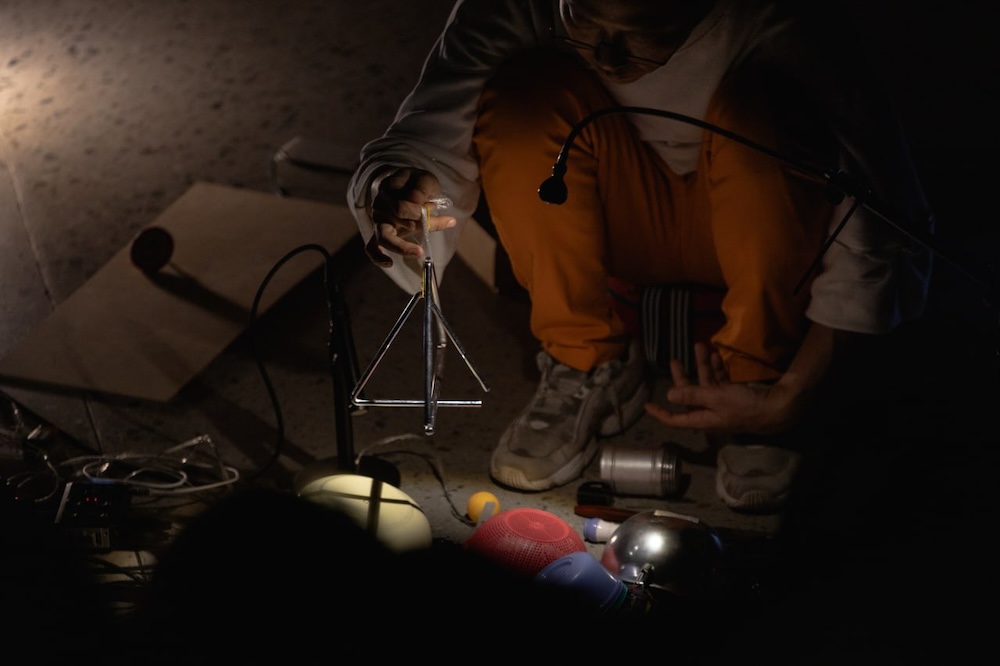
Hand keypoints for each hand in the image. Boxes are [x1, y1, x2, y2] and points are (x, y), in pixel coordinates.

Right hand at [365, 167, 455, 266]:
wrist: (408, 187)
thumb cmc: (417, 185)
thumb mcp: (425, 180)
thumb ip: (423, 188)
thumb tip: (417, 200)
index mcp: (388, 188)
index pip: (402, 203)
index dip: (421, 209)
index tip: (434, 207)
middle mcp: (380, 204)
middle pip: (397, 218)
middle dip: (420, 222)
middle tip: (434, 221)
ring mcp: (378, 220)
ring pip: (385, 236)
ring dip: (403, 246)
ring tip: (419, 251)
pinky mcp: (379, 233)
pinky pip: (371, 247)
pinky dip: (378, 257)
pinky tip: (389, 263)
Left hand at [644, 342, 795, 434]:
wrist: (777, 407)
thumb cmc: (744, 405)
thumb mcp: (716, 399)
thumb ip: (692, 395)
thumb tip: (669, 395)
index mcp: (702, 418)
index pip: (676, 419)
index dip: (660, 413)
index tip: (647, 406)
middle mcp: (710, 412)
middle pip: (689, 395)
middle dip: (682, 377)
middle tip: (674, 359)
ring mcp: (722, 403)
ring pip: (706, 384)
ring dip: (702, 366)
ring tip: (699, 346)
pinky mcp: (734, 395)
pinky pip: (720, 381)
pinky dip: (717, 368)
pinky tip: (716, 354)